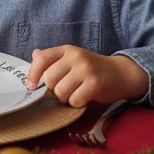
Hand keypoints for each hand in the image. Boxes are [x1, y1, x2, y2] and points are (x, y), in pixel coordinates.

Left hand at [26, 45, 148, 106]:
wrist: (122, 73)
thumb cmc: (93, 68)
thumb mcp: (73, 59)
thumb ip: (53, 59)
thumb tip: (34, 54)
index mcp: (67, 50)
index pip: (41, 59)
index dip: (32, 74)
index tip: (31, 86)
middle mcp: (75, 57)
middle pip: (49, 79)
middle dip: (54, 89)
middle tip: (65, 89)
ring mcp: (86, 70)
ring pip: (61, 91)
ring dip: (66, 98)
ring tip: (75, 93)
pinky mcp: (95, 84)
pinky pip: (75, 100)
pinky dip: (77, 103)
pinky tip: (84, 97)